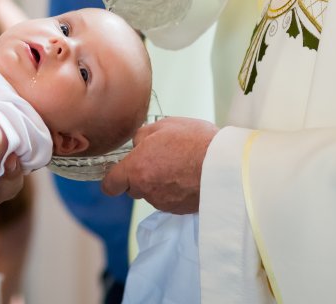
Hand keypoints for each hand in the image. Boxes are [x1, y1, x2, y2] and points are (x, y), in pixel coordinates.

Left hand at [101, 117, 217, 213]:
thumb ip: (142, 136)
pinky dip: (174, 191)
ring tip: (179, 166)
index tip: (120, 172)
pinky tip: (188, 177)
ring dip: (159, 183)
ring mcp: (163, 202)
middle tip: (159, 160)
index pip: (110, 185)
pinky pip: (169, 200)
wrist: (225, 165)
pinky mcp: (179, 210)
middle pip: (133, 188)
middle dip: (141, 177)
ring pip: (152, 194)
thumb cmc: (194, 141)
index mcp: (136, 169)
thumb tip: (136, 145)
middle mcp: (146, 190)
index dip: (113, 179)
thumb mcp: (164, 125)